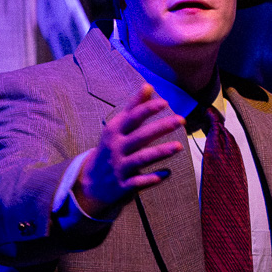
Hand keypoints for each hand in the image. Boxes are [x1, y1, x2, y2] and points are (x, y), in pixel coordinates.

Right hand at [74, 84, 183, 217]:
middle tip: (181, 120)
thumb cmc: (109, 149)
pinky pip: (138, 182)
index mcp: (114, 132)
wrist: (89, 183)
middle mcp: (116, 148)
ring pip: (141, 158)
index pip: (132, 117)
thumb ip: (133, 108)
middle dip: (160, 127)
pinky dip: (151, 178)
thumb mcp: (116, 128)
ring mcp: (119, 167)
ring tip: (179, 146)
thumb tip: (148, 86)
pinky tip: (166, 174)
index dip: (147, 109)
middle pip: (140, 136)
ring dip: (160, 152)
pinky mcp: (123, 185)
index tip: (165, 102)